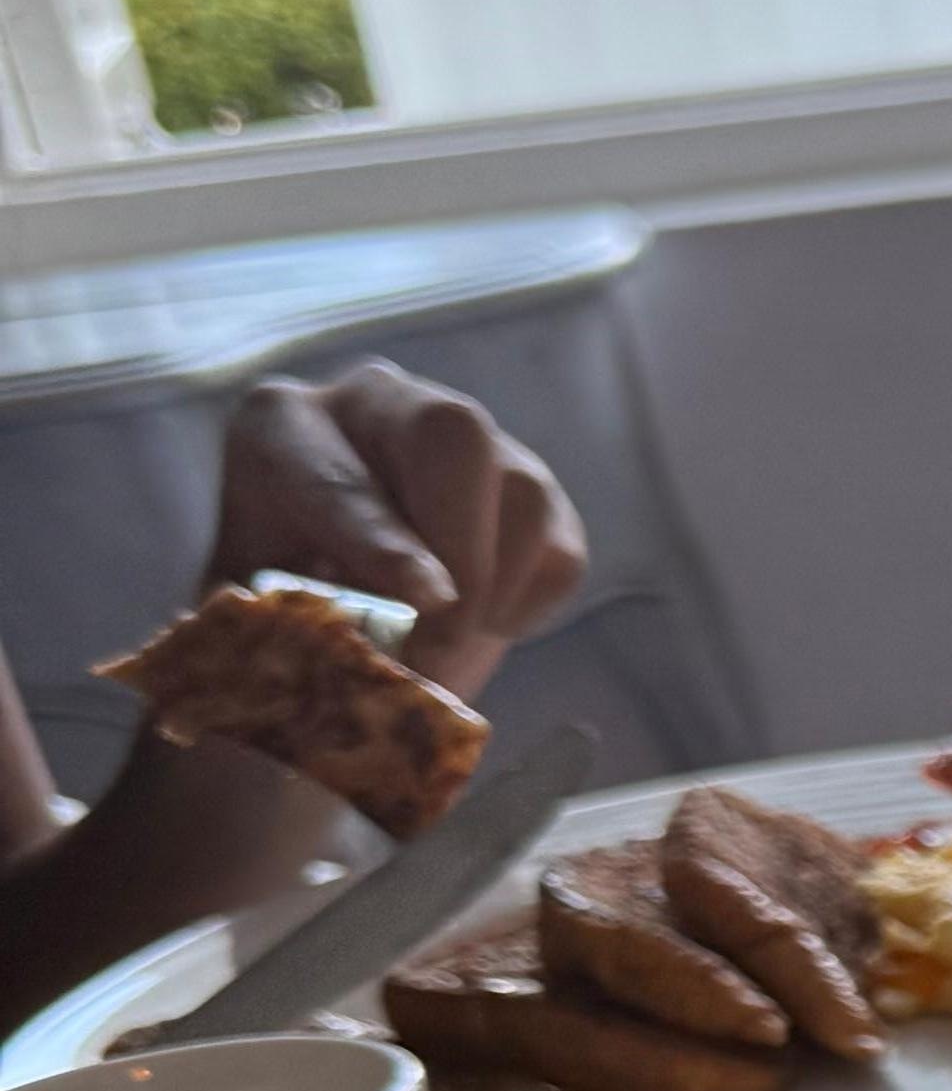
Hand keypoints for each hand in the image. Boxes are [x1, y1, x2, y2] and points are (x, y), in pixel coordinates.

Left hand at [203, 364, 587, 693]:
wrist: (328, 594)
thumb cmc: (277, 606)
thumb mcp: (251, 618)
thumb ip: (273, 634)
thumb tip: (317, 684)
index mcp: (281, 428)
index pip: (336, 474)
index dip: (384, 541)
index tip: (430, 600)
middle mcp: (377, 406)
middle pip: (454, 435)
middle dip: (464, 550)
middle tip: (447, 642)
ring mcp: (466, 439)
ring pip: (524, 495)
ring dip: (496, 593)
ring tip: (445, 647)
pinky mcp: (529, 486)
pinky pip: (560, 549)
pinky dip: (527, 606)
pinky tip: (474, 621)